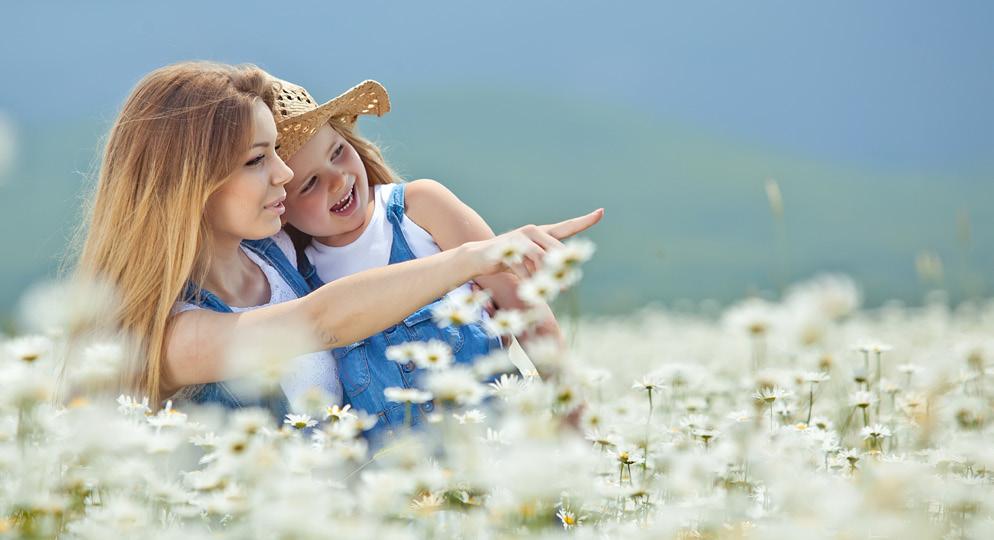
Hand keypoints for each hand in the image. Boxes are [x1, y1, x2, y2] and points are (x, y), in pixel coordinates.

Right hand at [462, 209, 602, 278]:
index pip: (567, 226)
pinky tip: (531, 292)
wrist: (479, 257)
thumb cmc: (509, 260)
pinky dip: (529, 281)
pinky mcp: (508, 248)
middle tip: (568, 286)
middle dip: (562, 267)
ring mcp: (519, 238)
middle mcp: (533, 231)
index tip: (601, 212)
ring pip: (541, 258)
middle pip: (556, 248)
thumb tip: (565, 283)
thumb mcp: (531, 263)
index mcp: (542, 233)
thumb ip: (547, 268)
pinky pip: (524, 267)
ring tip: (553, 291)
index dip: (584, 220)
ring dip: (547, 277)